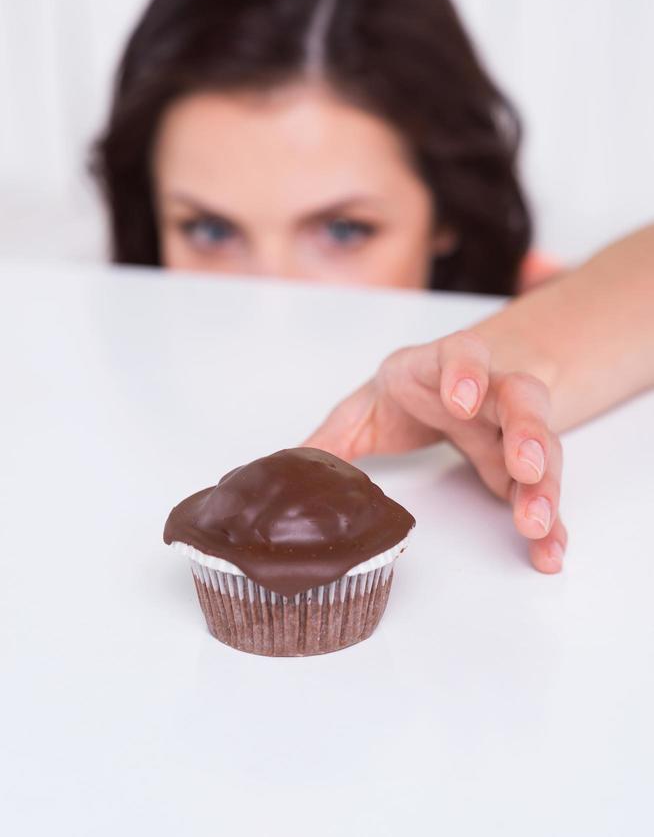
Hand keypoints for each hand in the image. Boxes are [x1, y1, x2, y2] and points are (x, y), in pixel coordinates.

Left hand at [305, 331, 566, 573]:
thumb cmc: (409, 393)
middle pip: (521, 399)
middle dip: (528, 431)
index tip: (461, 401)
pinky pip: (544, 490)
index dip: (465, 372)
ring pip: (544, 447)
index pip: (462, 353)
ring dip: (545, 485)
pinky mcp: (524, 466)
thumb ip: (330, 439)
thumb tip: (281, 472)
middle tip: (525, 466)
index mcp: (445, 366)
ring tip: (538, 523)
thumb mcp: (365, 408)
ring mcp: (514, 428)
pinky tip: (550, 552)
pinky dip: (552, 520)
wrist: (455, 387)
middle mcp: (491, 391)